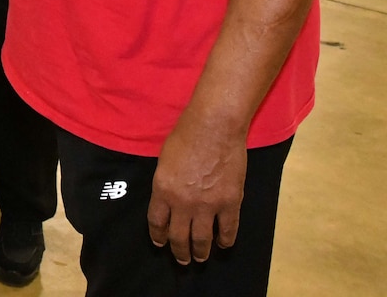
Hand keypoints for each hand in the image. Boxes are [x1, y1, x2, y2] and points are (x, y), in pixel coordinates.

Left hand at [146, 114, 247, 265]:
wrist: (214, 127)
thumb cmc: (186, 135)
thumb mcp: (164, 160)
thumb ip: (166, 183)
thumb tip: (169, 199)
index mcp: (163, 190)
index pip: (157, 222)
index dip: (158, 236)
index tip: (161, 244)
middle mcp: (182, 203)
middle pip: (178, 237)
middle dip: (179, 251)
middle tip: (182, 259)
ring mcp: (207, 205)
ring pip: (202, 240)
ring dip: (201, 252)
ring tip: (200, 257)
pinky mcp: (230, 203)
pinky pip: (228, 230)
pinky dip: (226, 240)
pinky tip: (224, 244)